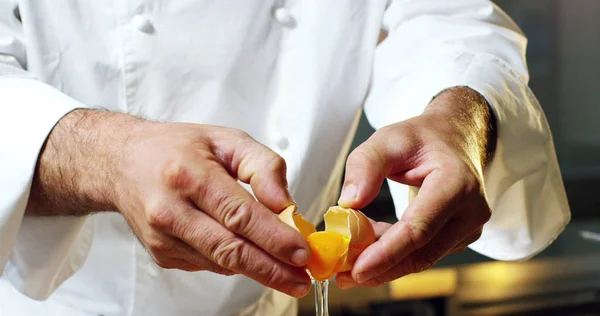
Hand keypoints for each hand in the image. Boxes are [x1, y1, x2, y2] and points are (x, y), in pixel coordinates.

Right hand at [27, 110, 311, 296]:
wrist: (123, 163)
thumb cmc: (178, 148)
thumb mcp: (226, 140)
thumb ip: (263, 166)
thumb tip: (287, 205)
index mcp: (188, 174)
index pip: (239, 214)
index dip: (274, 238)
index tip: (302, 253)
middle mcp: (170, 210)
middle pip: (230, 249)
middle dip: (272, 269)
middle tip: (301, 280)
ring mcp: (162, 237)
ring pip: (221, 263)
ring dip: (257, 270)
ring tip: (286, 269)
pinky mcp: (161, 254)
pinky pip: (208, 265)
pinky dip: (233, 263)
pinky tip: (246, 252)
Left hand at [335, 87, 495, 288]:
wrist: (455, 137)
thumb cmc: (422, 138)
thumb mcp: (388, 138)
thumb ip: (365, 165)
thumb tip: (348, 203)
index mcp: (457, 183)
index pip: (419, 228)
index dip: (386, 253)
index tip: (356, 269)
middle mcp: (471, 210)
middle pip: (422, 252)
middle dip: (381, 268)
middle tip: (344, 277)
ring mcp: (469, 226)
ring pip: (423, 257)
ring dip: (386, 265)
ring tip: (349, 266)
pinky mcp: (461, 236)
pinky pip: (425, 252)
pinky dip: (396, 255)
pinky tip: (369, 251)